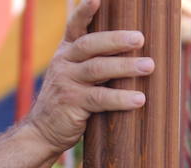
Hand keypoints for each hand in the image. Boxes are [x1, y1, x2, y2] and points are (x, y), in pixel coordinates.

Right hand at [22, 0, 151, 155]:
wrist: (42, 132)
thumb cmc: (68, 101)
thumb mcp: (74, 76)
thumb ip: (93, 62)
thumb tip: (133, 52)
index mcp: (65, 52)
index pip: (74, 26)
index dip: (85, 11)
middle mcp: (63, 63)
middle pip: (91, 45)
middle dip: (117, 40)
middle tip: (140, 39)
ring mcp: (66, 83)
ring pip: (98, 69)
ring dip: (125, 67)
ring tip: (149, 66)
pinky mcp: (72, 104)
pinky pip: (100, 98)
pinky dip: (121, 98)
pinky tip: (139, 99)